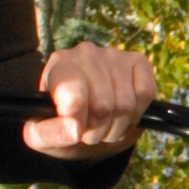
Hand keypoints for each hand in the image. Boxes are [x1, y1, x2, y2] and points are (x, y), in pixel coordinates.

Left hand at [25, 40, 159, 156]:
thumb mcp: (42, 135)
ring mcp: (114, 55)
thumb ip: (48, 133)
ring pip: (126, 104)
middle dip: (97, 130)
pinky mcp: (138, 61)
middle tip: (89, 133)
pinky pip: (145, 94)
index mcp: (59, 65)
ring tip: (105, 127)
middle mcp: (86, 53)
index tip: (76, 135)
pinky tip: (125, 116)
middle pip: (102, 105)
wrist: (86, 121)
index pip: (72, 92)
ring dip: (117, 127)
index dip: (77, 120)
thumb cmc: (62, 125)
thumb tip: (73, 131)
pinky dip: (137, 115)